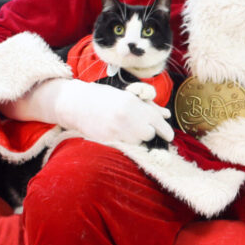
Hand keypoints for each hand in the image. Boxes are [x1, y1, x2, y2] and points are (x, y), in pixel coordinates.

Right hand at [53, 79, 172, 146]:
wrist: (76, 104)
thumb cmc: (104, 98)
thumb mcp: (128, 96)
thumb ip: (149, 106)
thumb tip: (166, 115)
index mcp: (133, 104)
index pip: (158, 123)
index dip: (165, 131)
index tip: (168, 136)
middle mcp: (125, 118)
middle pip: (149, 135)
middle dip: (148, 133)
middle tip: (142, 129)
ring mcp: (114, 131)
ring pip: (137, 143)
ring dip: (137, 140)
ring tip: (128, 131)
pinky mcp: (106, 141)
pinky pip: (125, 148)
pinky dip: (126, 144)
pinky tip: (120, 136)